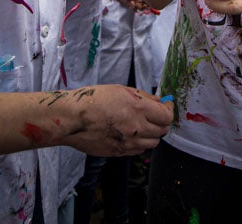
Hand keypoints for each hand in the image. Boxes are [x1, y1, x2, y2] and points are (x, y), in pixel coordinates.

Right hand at [58, 86, 173, 156]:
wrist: (72, 119)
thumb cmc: (93, 99)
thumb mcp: (120, 89)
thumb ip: (143, 97)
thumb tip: (159, 101)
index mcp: (138, 108)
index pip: (166, 116)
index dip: (169, 111)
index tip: (166, 106)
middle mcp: (136, 128)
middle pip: (162, 131)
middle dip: (161, 123)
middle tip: (156, 116)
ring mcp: (128, 143)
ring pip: (153, 143)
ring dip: (152, 135)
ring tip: (143, 126)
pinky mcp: (119, 153)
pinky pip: (138, 151)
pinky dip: (140, 144)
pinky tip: (132, 135)